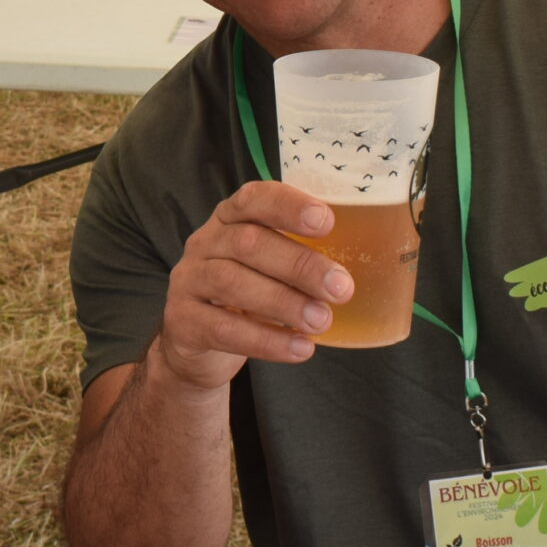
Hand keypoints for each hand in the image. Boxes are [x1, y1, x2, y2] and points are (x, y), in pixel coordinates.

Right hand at [153, 182, 351, 393]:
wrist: (194, 345)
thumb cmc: (246, 296)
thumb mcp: (267, 267)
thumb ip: (300, 256)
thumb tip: (364, 261)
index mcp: (229, 220)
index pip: (253, 198)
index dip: (288, 206)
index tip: (327, 221)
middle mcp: (204, 244)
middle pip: (248, 243)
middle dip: (300, 264)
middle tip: (341, 287)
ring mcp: (188, 281)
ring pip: (232, 283)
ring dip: (284, 303)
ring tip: (322, 320)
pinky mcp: (182, 321)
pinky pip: (223, 329)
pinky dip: (266, 340)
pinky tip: (300, 348)